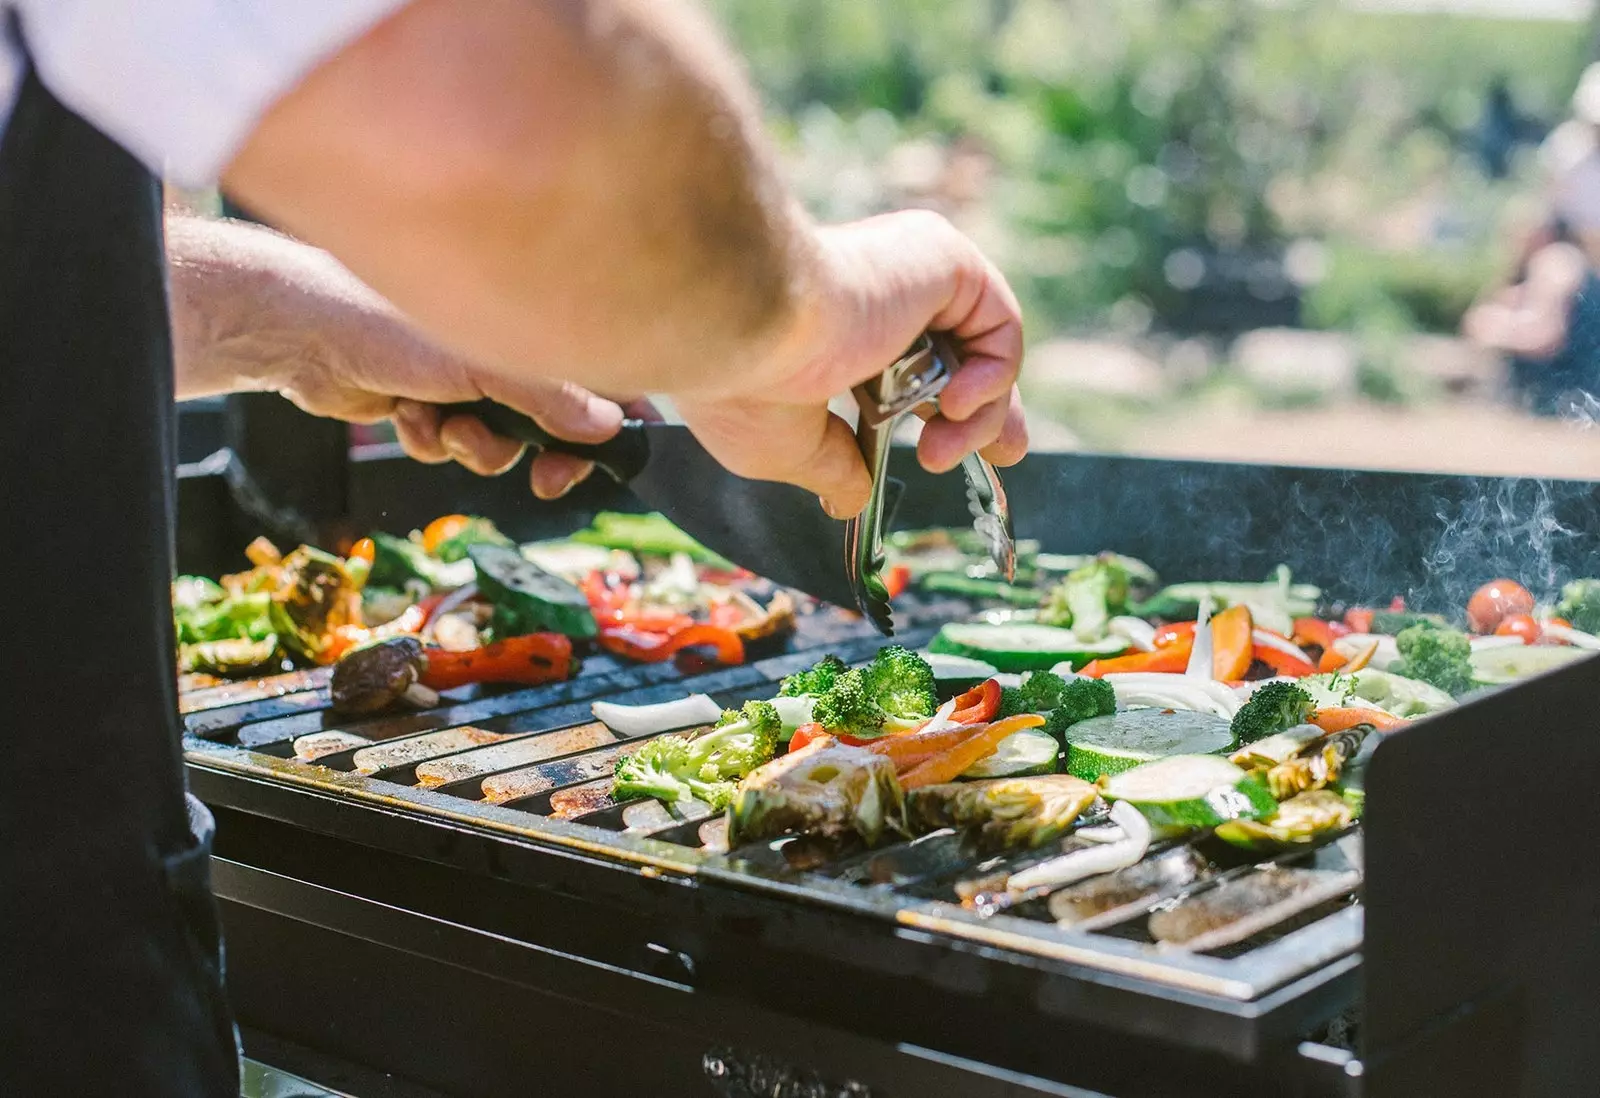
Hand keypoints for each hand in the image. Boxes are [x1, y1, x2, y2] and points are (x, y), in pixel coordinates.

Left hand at [267, 333, 629, 499]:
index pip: (597, 375)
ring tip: (442, 423)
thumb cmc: (389, 321)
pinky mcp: (428, 405)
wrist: (301, 333)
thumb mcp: (483, 363)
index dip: (617, 419)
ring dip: (473, 447)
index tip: (623, 457)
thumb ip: (551, 397)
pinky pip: (450, 449)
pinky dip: (429, 440)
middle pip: (554, 424)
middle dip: (540, 453)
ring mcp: (465, 381)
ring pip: (499, 446)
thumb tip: (611, 429)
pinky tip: (404, 413)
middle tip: (544, 479)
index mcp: (528, 324)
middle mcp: (503, 352)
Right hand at [672, 210, 1026, 516]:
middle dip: (990, 410)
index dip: (944, 414)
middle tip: (1006, 454)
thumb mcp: (787, 448)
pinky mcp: (943, 258)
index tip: (952, 452)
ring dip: (979, 416)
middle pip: (960, 356)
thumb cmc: (745, 383)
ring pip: (981, 349)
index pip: (911, 371)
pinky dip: (994, 375)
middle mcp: (879, 295)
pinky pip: (999, 323)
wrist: (744, 323)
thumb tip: (850, 499)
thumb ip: (831, 468)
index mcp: (838, 331)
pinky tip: (953, 406)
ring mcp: (912, 271)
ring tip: (939, 452)